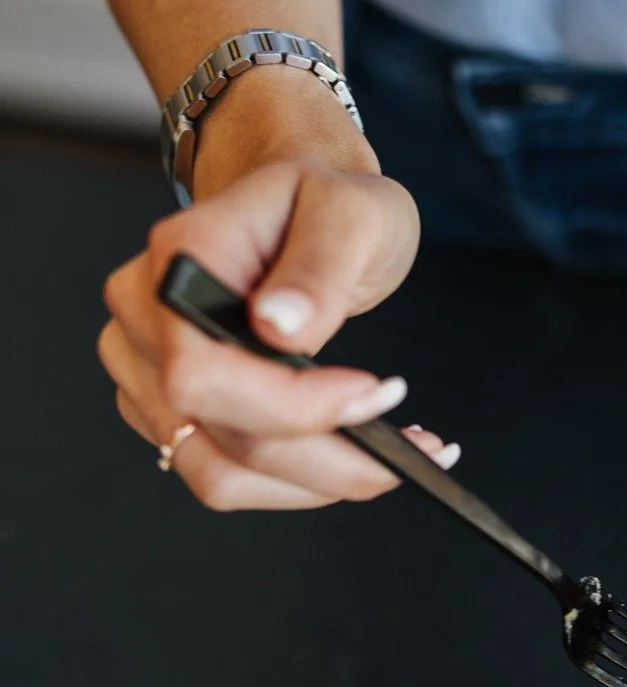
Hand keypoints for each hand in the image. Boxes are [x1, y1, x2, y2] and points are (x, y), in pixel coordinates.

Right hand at [99, 70, 436, 508]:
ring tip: (402, 459)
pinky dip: (305, 483)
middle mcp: (142, 322)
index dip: (293, 406)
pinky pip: (231, 479)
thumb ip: (319, 266)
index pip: (205, 373)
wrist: (304, 214)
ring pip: (224, 476)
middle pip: (222, 438)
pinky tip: (363, 459)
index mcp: (178, 262)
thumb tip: (279, 325)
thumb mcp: (350, 212)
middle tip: (424, 446)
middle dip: (333, 457)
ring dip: (323, 482)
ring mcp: (148, 376)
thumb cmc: (327, 203)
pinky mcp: (173, 417)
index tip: (379, 394)